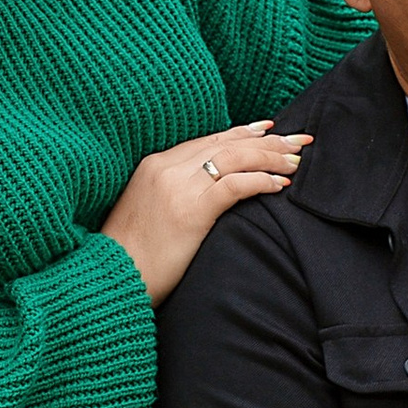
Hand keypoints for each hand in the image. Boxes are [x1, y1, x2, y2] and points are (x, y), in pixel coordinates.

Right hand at [103, 122, 311, 305]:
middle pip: (226, 143)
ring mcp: (177, 187)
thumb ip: (175, 194)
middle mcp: (166, 168)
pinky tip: (280, 185)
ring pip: (234, 157)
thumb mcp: (150, 212)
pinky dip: (261, 181)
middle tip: (298, 140)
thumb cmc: (132, 256)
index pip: (208, 141)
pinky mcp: (190, 210)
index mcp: (155, 165)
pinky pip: (235, 185)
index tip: (269, 129)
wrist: (109, 277)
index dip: (242, 132)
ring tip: (296, 162)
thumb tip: (207, 193)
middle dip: (266, 140)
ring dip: (270, 157)